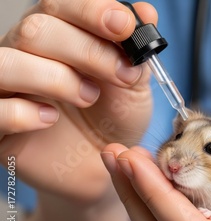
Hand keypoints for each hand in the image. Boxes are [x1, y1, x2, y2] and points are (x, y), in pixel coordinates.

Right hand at [0, 0, 156, 203]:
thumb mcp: (135, 83)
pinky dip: (24, 111)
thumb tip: (146, 11)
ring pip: (7, 62)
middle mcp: (25, 54)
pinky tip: (51, 119)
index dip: (91, 11)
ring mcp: (7, 89)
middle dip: (87, 51)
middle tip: (122, 75)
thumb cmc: (115, 117)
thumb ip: (136, 49)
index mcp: (59, 34)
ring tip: (89, 98)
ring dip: (56, 78)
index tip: (124, 26)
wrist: (106, 163)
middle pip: (36, 30)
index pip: (59, 4)